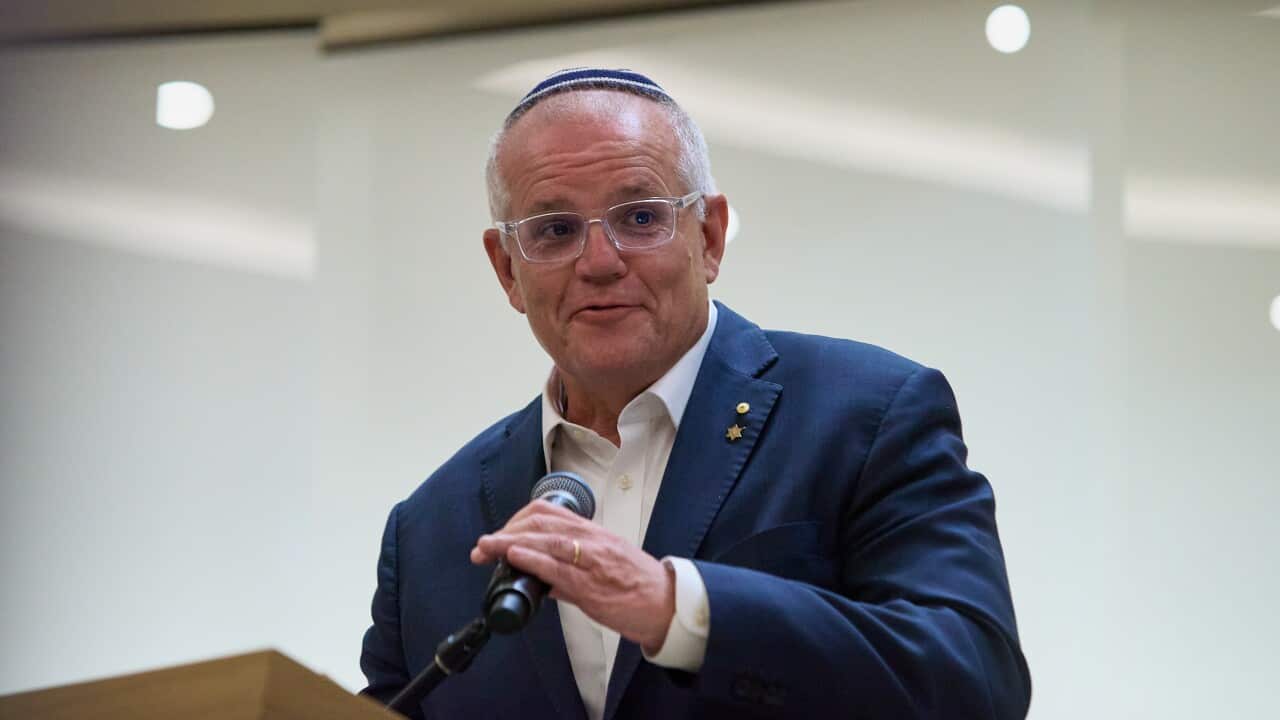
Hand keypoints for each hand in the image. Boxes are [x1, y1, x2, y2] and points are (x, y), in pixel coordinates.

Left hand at [470, 499, 674, 652]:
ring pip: (544, 541)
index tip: (500, 533)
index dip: (518, 519)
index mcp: (593, 532)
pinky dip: (532, 559)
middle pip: (541, 523)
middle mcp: (591, 540)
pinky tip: (514, 557)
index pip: (549, 512)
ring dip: (509, 542)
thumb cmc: (640, 585)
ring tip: (486, 547)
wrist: (667, 604)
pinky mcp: (590, 585)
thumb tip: (542, 578)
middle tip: (483, 545)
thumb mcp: (607, 563)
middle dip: (506, 532)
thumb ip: (573, 567)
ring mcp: (591, 560)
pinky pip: (556, 567)